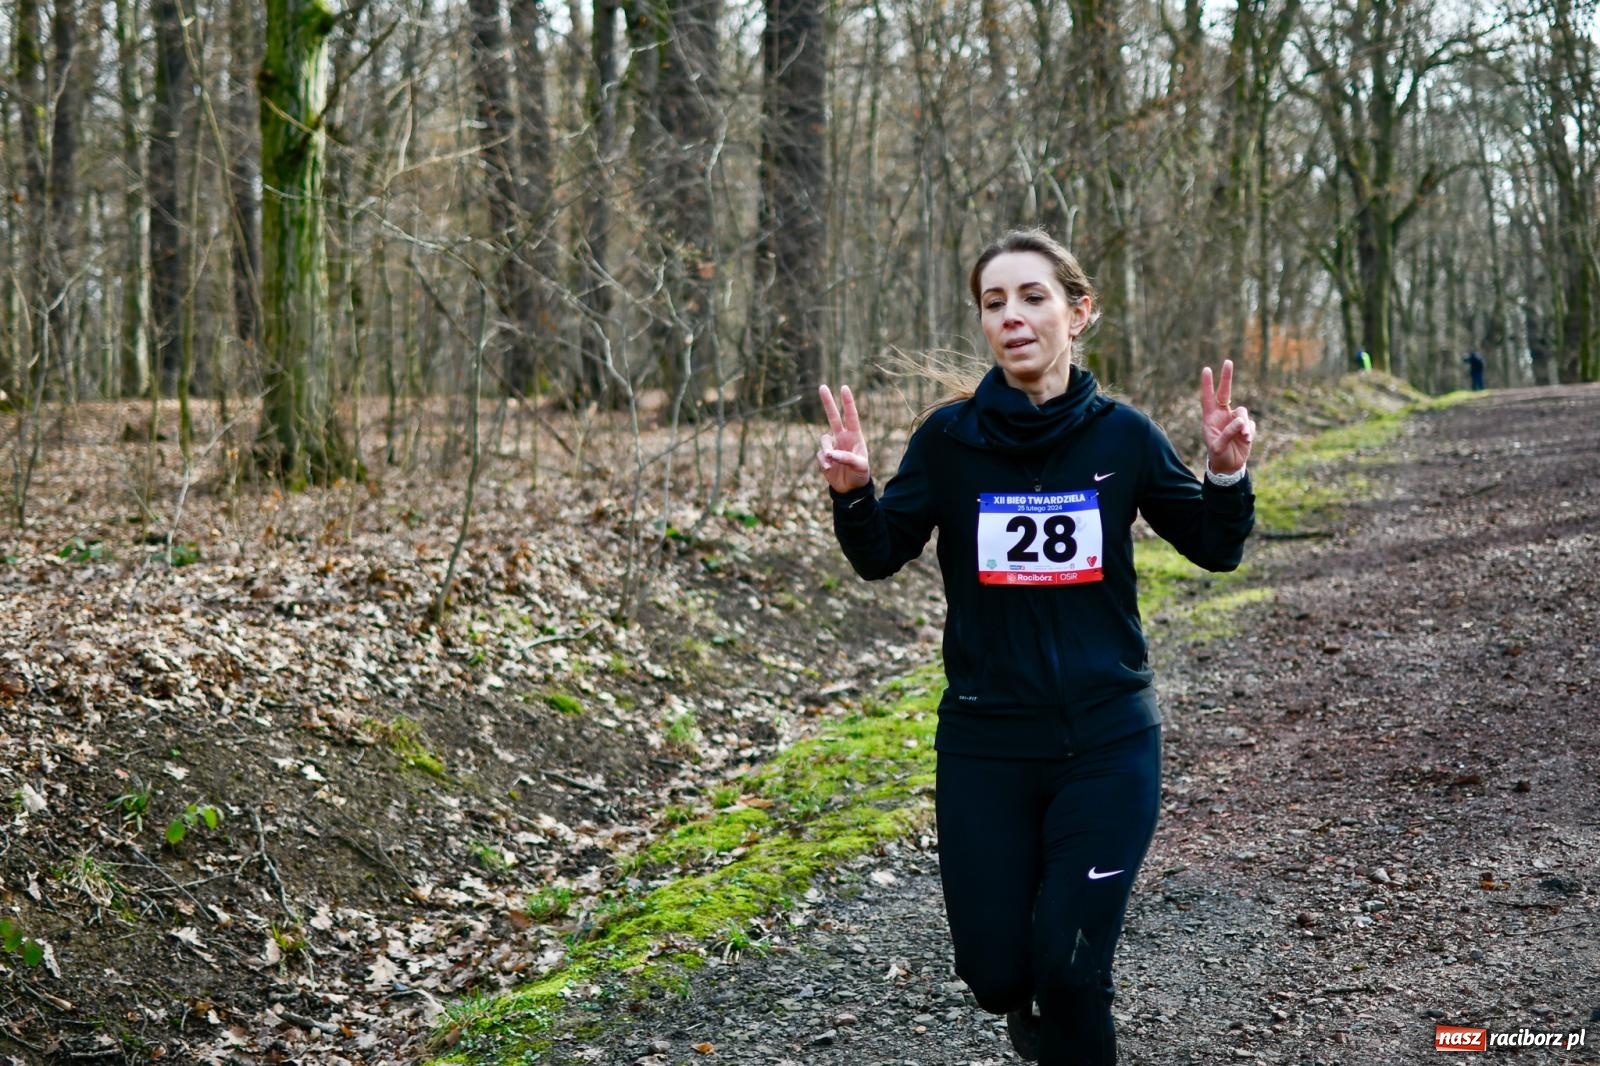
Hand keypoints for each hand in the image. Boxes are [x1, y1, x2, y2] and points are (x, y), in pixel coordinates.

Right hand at [817, 384, 870, 492]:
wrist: (850, 489)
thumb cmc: (860, 475)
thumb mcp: (860, 466)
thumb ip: (847, 458)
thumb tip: (830, 454)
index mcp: (855, 437)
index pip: (851, 416)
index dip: (848, 402)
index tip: (844, 388)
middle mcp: (842, 438)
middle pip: (833, 417)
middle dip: (828, 402)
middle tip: (822, 386)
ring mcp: (832, 446)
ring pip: (823, 439)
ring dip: (826, 450)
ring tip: (831, 462)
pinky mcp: (824, 456)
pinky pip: (819, 455)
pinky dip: (823, 462)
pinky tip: (829, 470)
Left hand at [1200, 359, 1255, 474]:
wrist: (1229, 466)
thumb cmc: (1218, 455)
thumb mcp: (1218, 446)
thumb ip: (1227, 433)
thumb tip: (1240, 421)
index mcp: (1210, 418)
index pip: (1208, 398)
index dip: (1207, 384)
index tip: (1206, 369)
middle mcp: (1222, 415)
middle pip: (1226, 393)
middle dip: (1226, 378)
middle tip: (1227, 361)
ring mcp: (1235, 420)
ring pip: (1242, 412)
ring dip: (1243, 424)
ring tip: (1243, 437)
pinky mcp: (1246, 427)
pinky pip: (1250, 424)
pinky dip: (1249, 432)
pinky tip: (1246, 440)